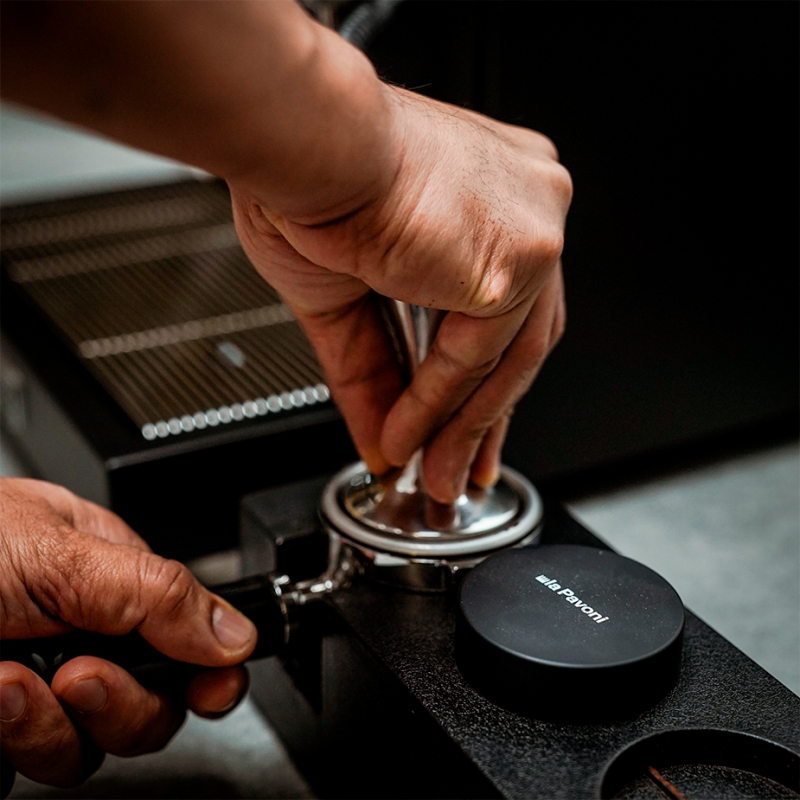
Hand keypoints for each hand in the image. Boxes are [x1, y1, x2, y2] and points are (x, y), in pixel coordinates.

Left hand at [0, 478, 255, 788]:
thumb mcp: (59, 553)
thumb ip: (156, 592)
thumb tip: (235, 632)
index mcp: (108, 578)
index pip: (188, 634)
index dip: (209, 670)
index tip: (212, 691)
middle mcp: (78, 635)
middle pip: (148, 704)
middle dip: (119, 701)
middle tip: (80, 676)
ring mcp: (34, 689)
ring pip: (88, 747)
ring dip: (48, 721)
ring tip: (5, 682)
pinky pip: (22, 768)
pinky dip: (3, 742)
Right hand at [231, 86, 570, 502]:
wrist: (302, 145)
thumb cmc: (310, 184)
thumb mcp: (346, 298)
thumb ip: (374, 372)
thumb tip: (383, 439)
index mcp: (494, 199)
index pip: (508, 310)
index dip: (484, 379)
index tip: (465, 426)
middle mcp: (527, 207)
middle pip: (521, 340)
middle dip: (483, 418)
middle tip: (459, 470)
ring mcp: (533, 231)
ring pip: (507, 360)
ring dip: (460, 427)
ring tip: (431, 473)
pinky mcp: (520, 262)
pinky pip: (479, 360)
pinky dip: (439, 406)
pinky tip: (408, 435)